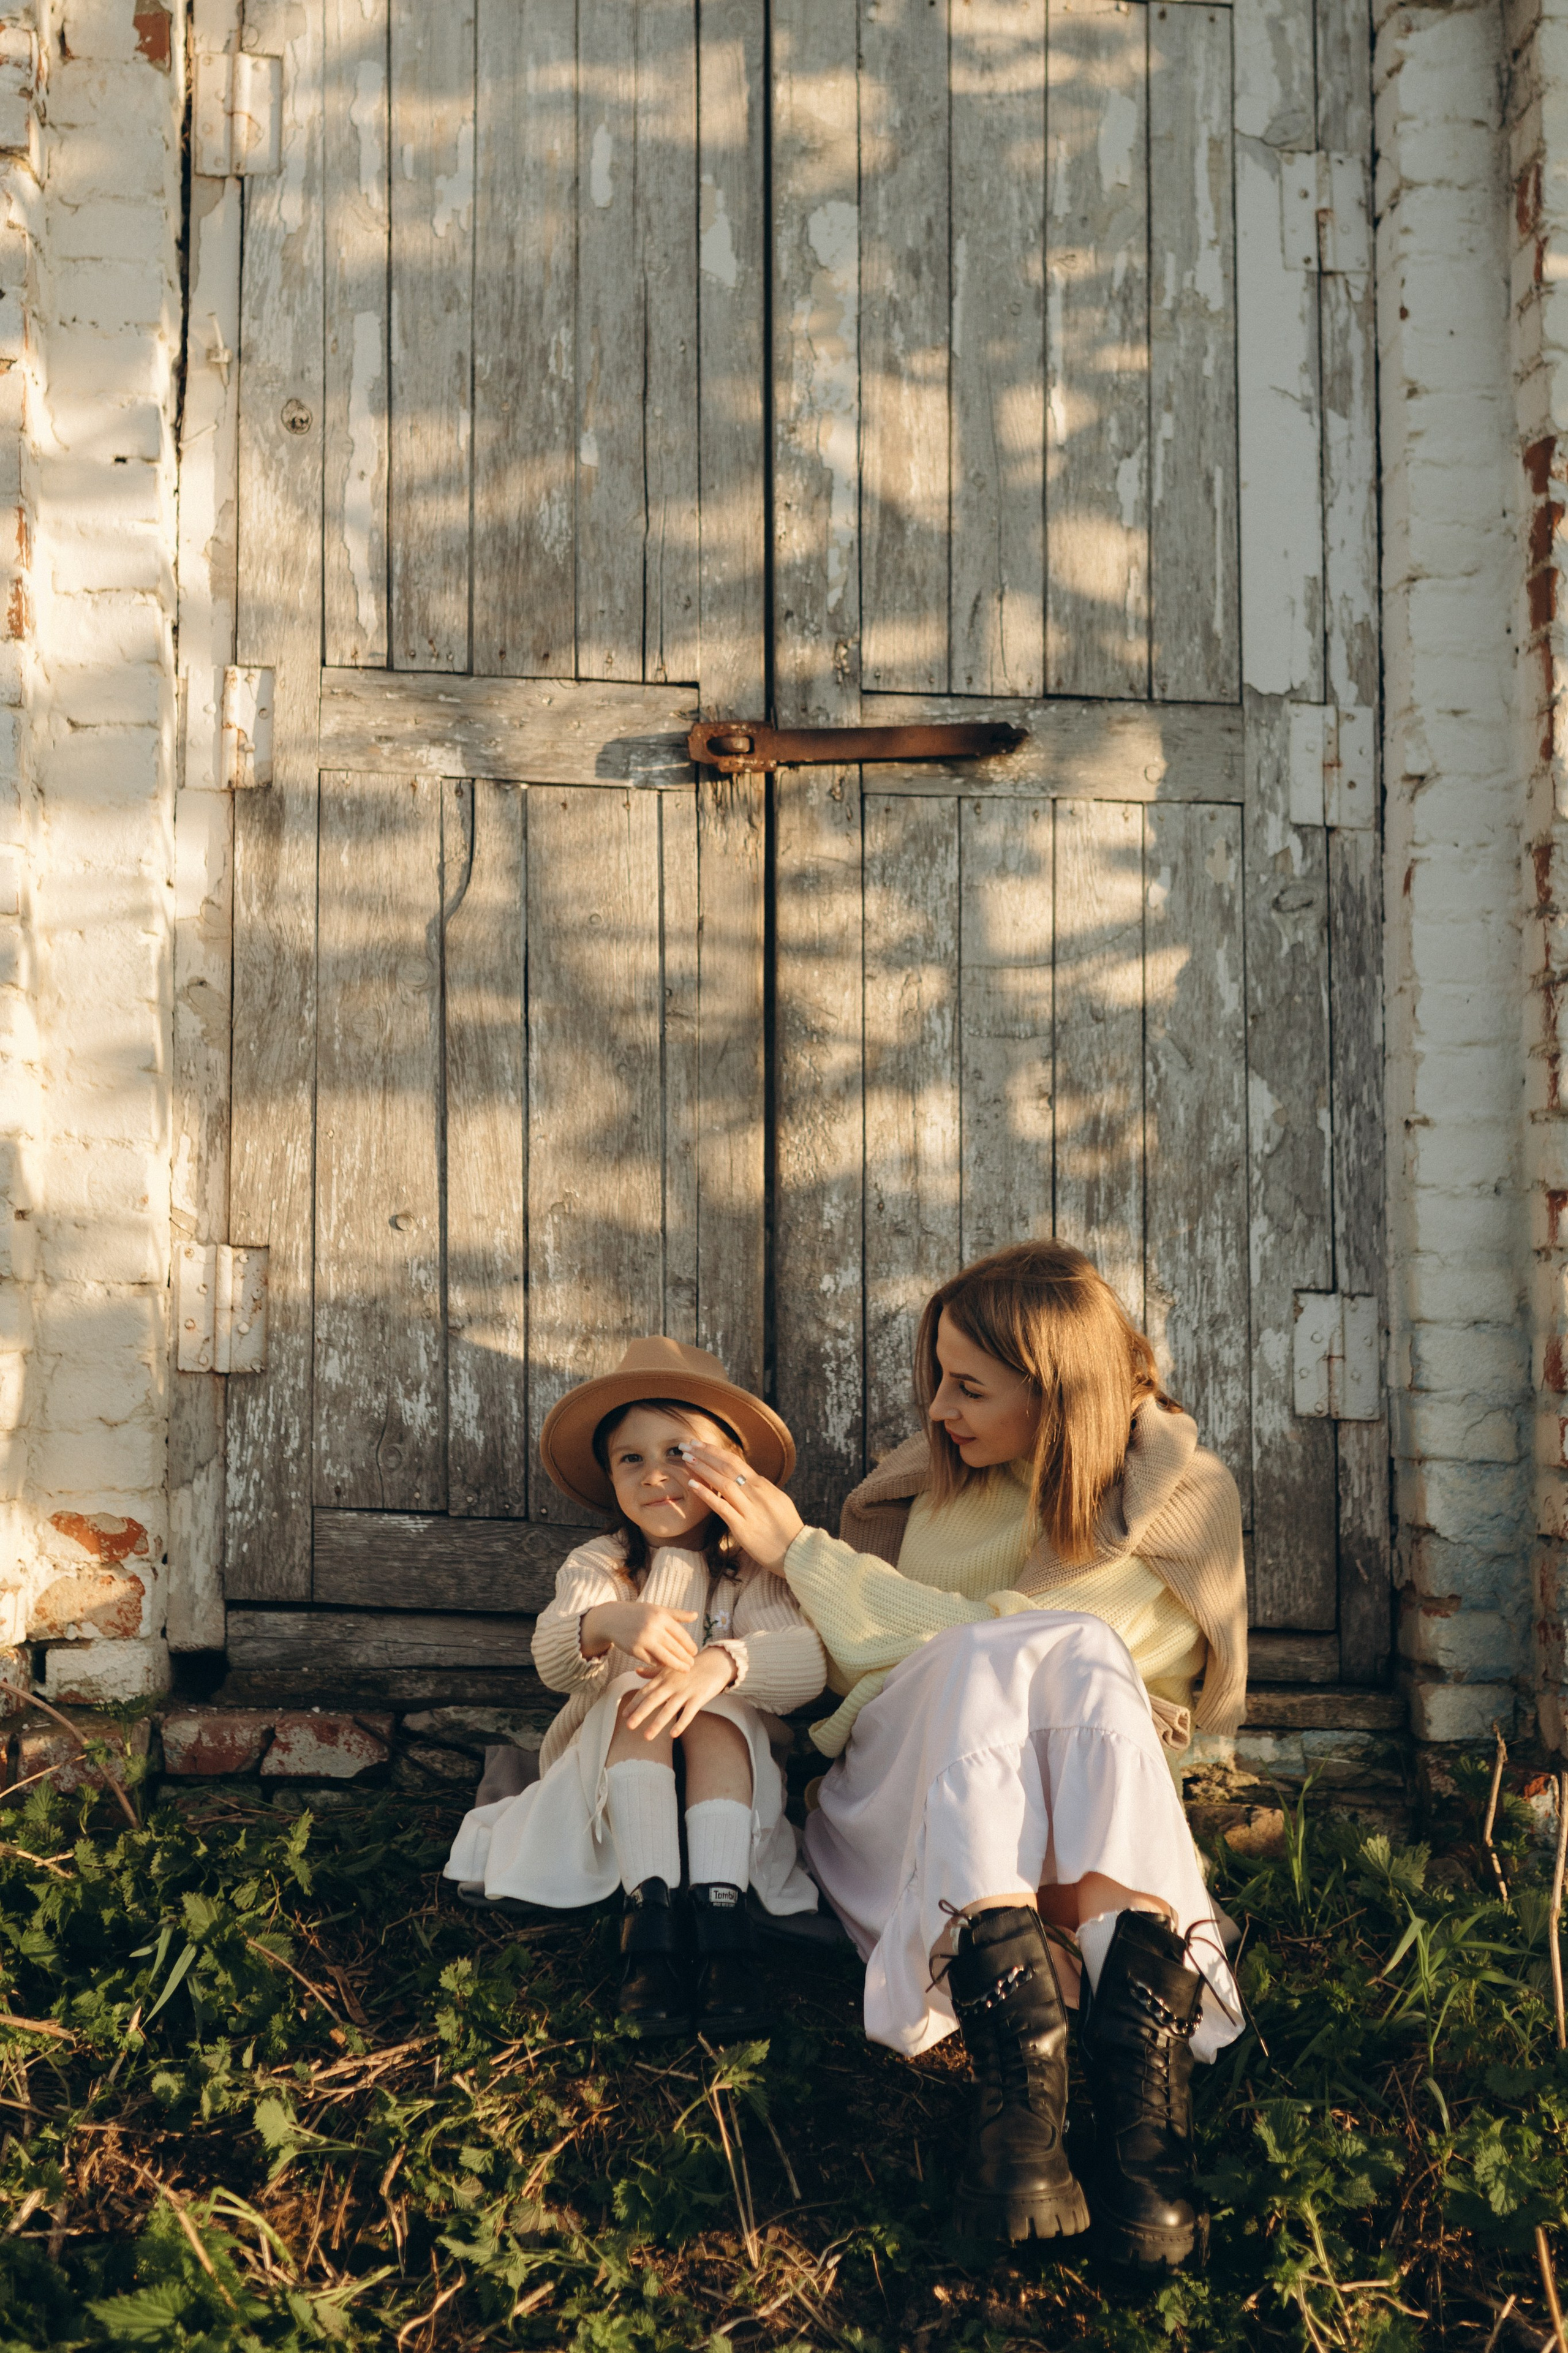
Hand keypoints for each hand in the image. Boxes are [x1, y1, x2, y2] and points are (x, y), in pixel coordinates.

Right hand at [579, 1601, 698, 1668]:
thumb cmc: (639, 1613)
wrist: (613, 1618)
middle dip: (685, 1658)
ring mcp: (643, 1639)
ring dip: (676, 1665)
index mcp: (661, 1616)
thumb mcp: (658, 1609)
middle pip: (674, 1647)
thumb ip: (677, 1614)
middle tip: (692, 1664)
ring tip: (684, 1669)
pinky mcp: (634, 1650)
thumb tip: (696, 1615)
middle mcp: (653, 1627)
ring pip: (664, 1657)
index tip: (695, 1652)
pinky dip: (660, 1664)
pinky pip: (651, 1661)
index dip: (689, 1645)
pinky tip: (666, 1667)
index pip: (680, 1634)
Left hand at [623, 1644, 736, 1739]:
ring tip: (647, 1736)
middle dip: (640, 1713)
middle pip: (653, 1700)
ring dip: (657, 1723)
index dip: (634, 1703)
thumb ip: (653, 1671)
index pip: (646, 1691)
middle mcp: (672, 1684)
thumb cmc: (691, 1666)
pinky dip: (681, 1723)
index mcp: (664, 1677)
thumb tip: (636, 1672)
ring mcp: (686, 1691)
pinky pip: (689, 1712)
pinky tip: (673, 1735)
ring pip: (669, 1709)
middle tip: (629, 1726)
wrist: (716, 1661)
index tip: (624, 1714)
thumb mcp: (671, 1667)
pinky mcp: (699, 1697)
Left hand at [675, 1441, 804, 1573]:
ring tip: (686, 1460)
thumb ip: (761, 1488)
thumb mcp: (777, 1500)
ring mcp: (749, 1509)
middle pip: (726, 1467)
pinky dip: (706, 1494)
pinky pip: (721, 1507)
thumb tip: (749, 1478)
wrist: (796, 1552)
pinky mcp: (742, 1527)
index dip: (715, 1451)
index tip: (699, 1444)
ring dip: (703, 1469)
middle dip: (704, 1454)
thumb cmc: (787, 1527)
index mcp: (763, 1485)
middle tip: (686, 1445)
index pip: (735, 1461)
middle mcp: (756, 1493)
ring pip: (723, 1483)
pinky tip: (692, 1485)